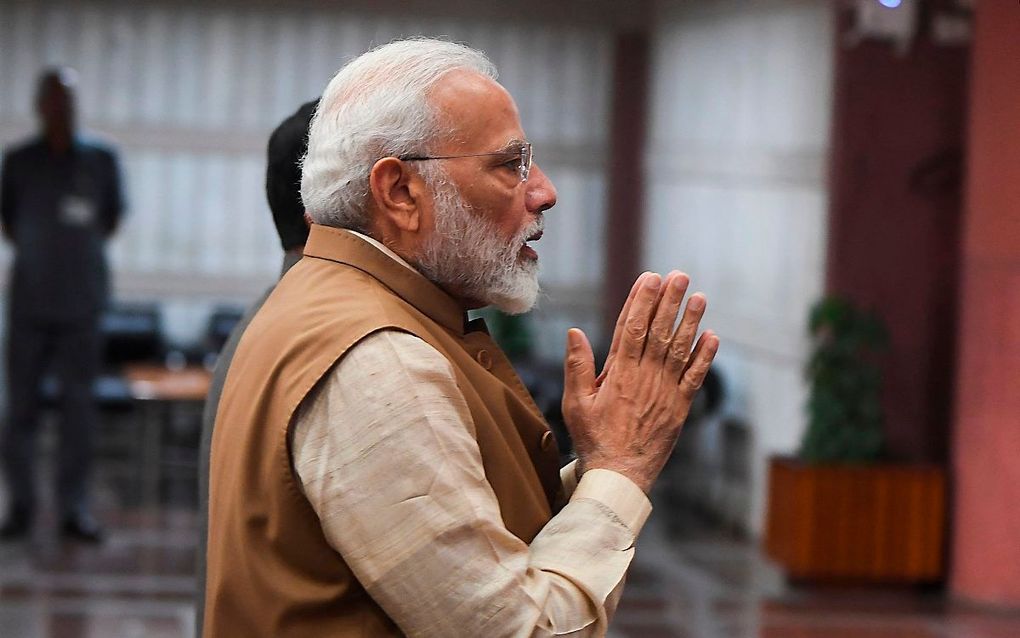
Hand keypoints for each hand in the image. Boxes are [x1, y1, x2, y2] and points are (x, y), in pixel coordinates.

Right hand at [561, 271, 718, 493]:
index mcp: (618, 374)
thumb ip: (577, 366)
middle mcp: (645, 378)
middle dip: (669, 302)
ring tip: (699, 297)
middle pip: (659, 332)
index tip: (650, 278)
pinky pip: (695, 378)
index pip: (631, 328)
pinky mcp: (679, 408)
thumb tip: (574, 331)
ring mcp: (665, 392)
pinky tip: (712, 336)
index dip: (642, 301)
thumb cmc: (593, 439)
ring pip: (680, 350)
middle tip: (679, 276)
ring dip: (691, 322)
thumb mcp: (575, 403)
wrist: (620, 476)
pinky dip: (704, 357)